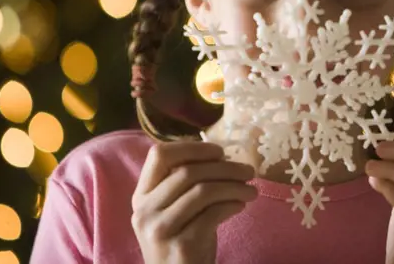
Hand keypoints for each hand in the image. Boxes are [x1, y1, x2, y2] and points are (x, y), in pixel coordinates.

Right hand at [131, 141, 257, 263]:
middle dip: (225, 168)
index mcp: (141, 194)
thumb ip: (185, 183)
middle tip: (249, 171)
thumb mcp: (174, 209)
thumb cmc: (181, 240)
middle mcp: (144, 210)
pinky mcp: (180, 246)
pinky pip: (212, 214)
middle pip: (188, 172)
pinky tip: (241, 205)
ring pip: (203, 191)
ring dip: (234, 186)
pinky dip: (232, 205)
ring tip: (251, 190)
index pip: (159, 155)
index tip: (219, 152)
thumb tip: (221, 156)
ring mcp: (160, 229)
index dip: (192, 148)